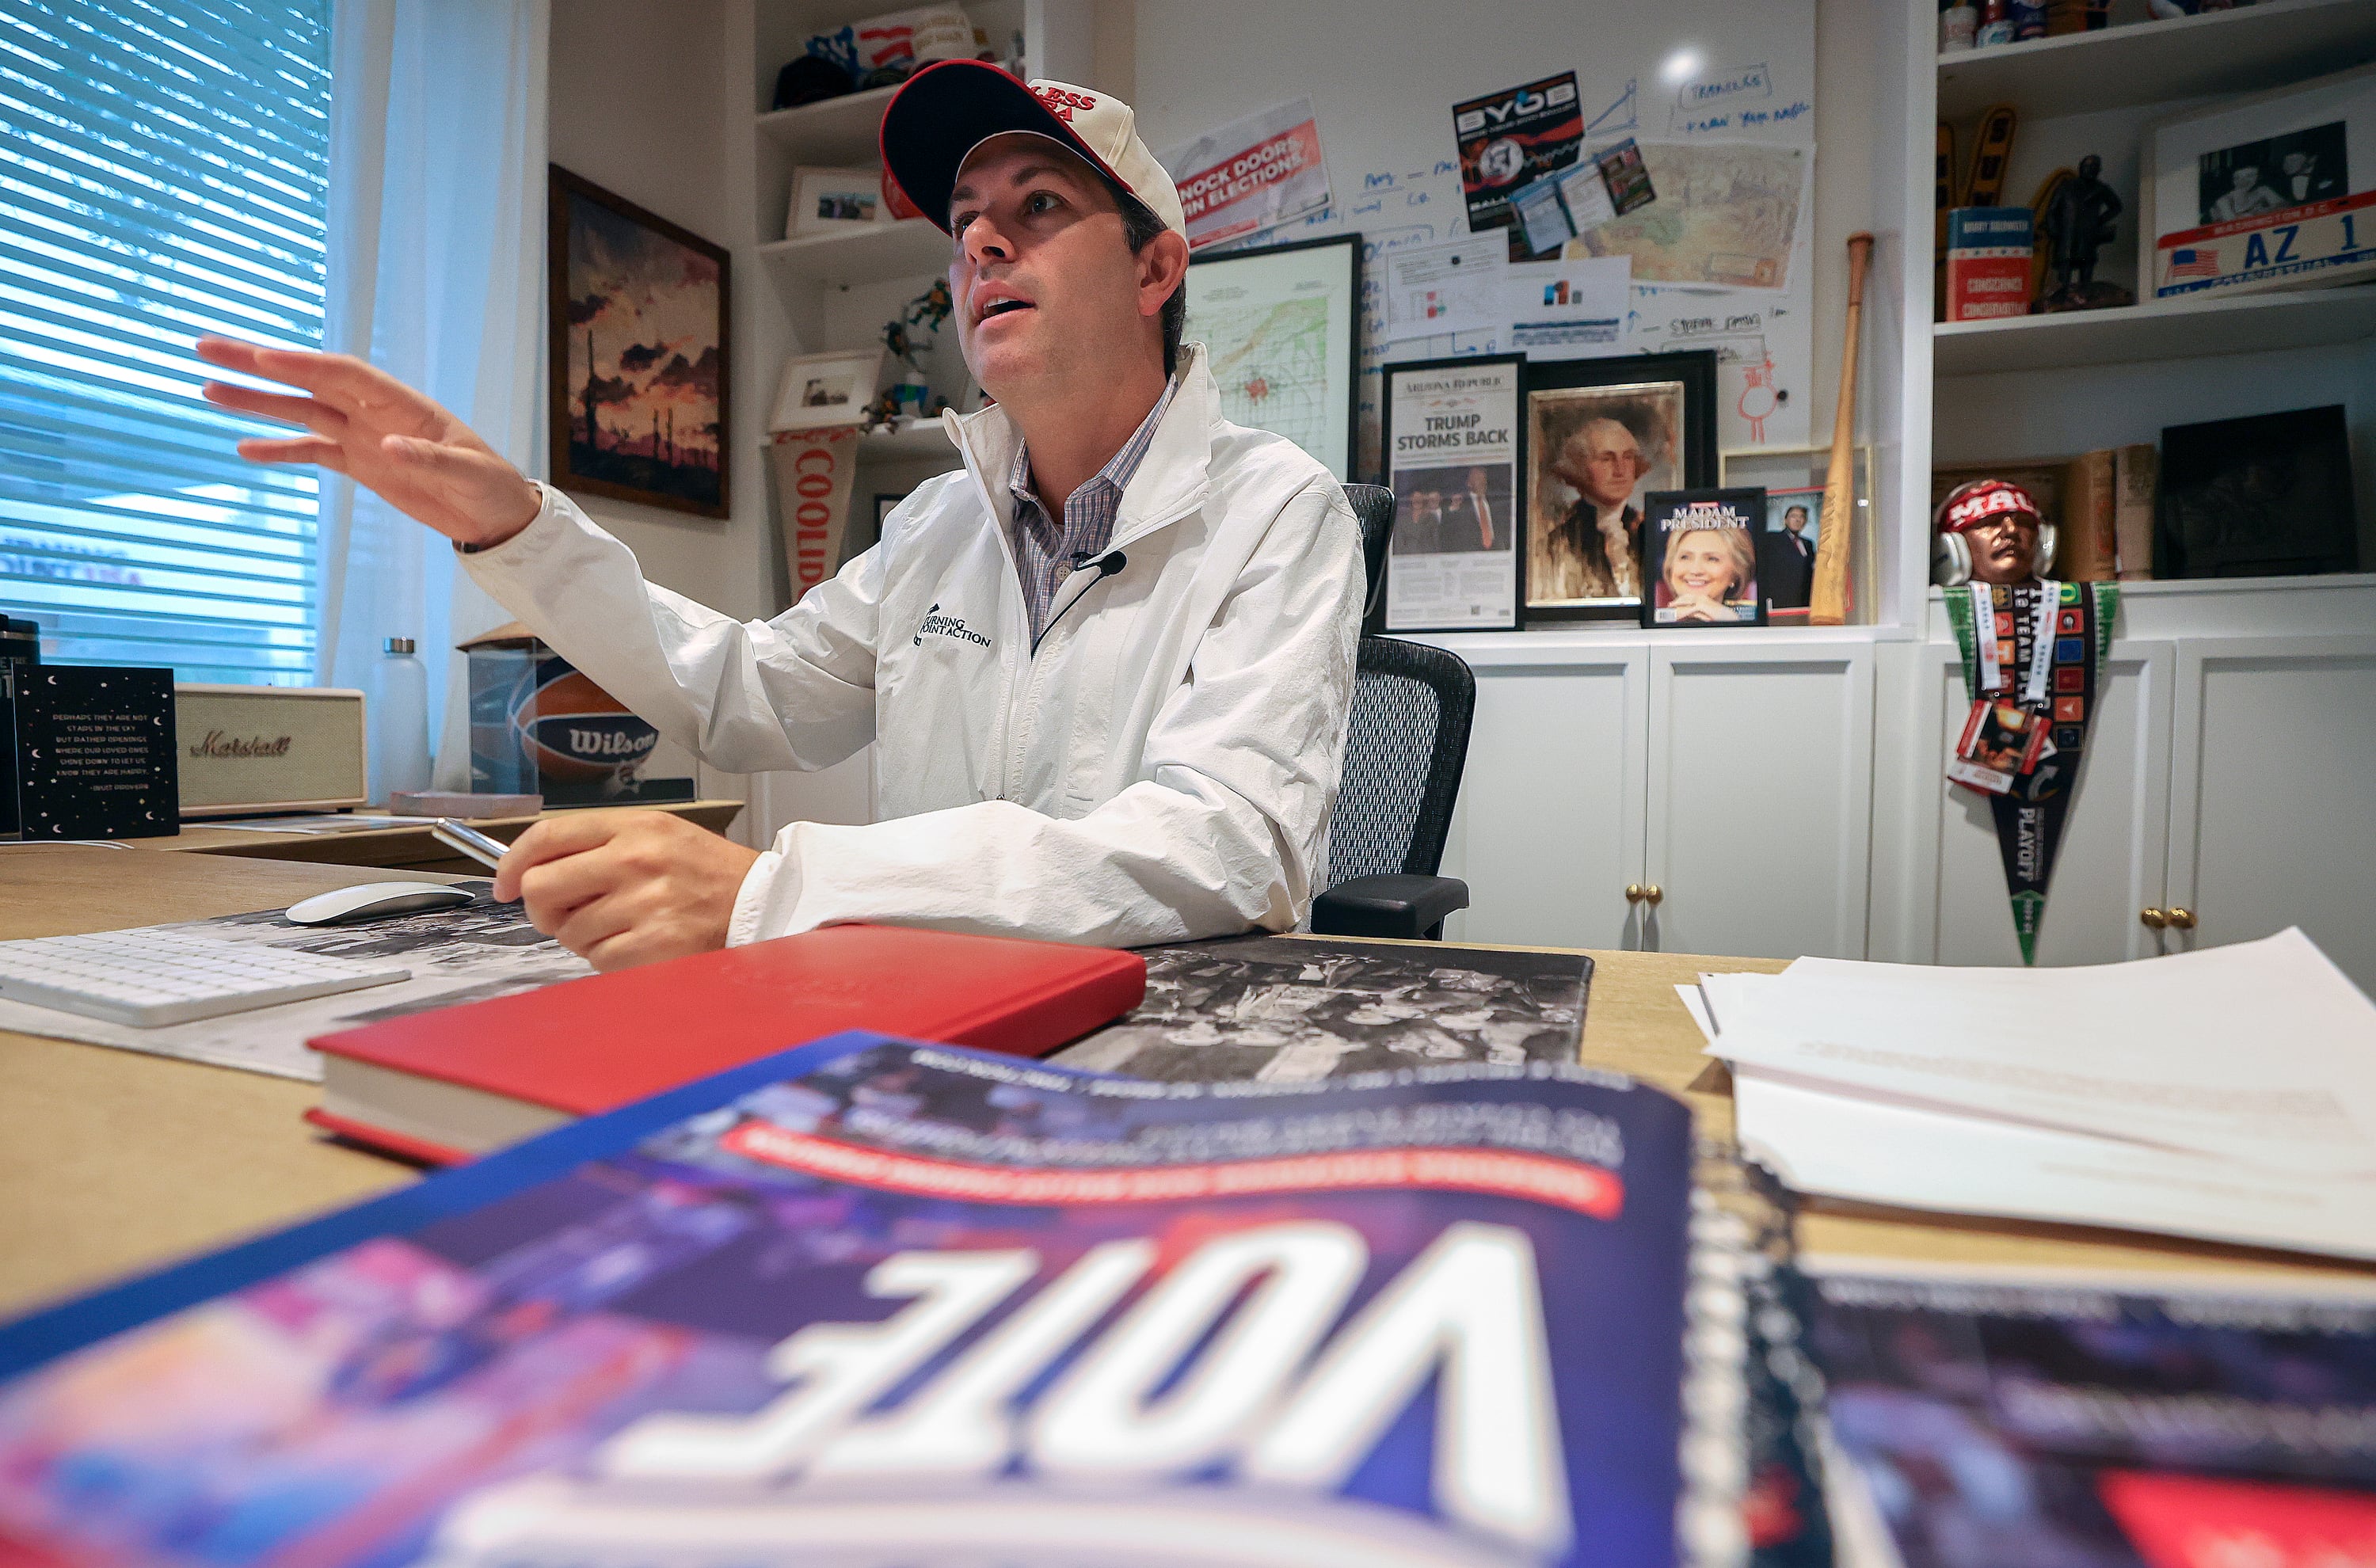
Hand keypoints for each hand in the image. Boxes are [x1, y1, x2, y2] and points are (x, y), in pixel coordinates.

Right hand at [195, 337, 540, 547]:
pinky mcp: (361, 464)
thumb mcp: (468, 473)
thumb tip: (388, 446)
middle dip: (258, 365)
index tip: (264, 356)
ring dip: (257, 402)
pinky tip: (244, 448)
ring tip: (208, 389)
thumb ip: (428, 459)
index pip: (345, 374)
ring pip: (301, 411)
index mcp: (403, 404)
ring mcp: (364, 436)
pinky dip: (280, 449)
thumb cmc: (490, 485)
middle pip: (308, 381)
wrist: (496, 516)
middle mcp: (375, 413)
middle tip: (206, 348)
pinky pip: (312, 451)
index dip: (304, 364)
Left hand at [494, 810, 762, 971]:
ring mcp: (645, 903)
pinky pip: (597, 959)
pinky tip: (638, 944)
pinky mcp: (655, 944)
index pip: (547, 836)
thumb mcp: (658, 834)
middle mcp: (635, 860)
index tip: (502, 884)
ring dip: (584, 936)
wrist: (761, 903)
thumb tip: (531, 874)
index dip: (512, 863)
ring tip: (622, 927)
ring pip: (568, 931)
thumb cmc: (706, 872)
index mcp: (633, 826)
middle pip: (541, 887)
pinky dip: (608, 958)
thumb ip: (599, 844)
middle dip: (541, 908)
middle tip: (561, 914)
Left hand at [1667, 591, 1737, 622]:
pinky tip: (1677, 617)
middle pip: (1685, 598)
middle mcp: (1701, 597)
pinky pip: (1689, 609)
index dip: (1680, 600)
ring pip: (1686, 603)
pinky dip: (1682, 613)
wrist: (1729, 617)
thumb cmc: (1719, 616)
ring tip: (1671, 613)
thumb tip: (1688, 614)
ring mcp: (1702, 600)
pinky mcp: (1703, 606)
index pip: (1688, 597)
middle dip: (1676, 602)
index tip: (1673, 604)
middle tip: (1670, 606)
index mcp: (1703, 597)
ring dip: (1677, 608)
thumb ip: (1696, 612)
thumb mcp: (1705, 613)